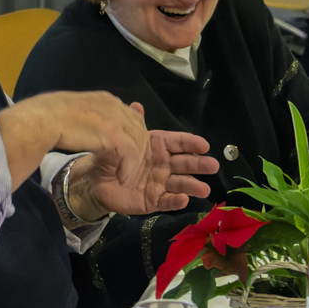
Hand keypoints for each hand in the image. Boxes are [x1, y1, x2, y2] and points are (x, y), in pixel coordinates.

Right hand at [0, 89, 157, 188]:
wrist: (40, 121)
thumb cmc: (47, 116)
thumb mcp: (74, 110)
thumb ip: (88, 115)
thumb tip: (86, 123)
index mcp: (104, 99)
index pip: (131, 115)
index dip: (133, 134)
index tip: (128, 151)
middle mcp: (113, 105)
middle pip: (139, 127)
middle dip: (140, 148)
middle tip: (132, 166)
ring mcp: (114, 119)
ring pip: (139, 141)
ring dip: (135, 161)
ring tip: (126, 175)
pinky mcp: (111, 134)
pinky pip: (131, 153)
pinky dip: (129, 167)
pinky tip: (122, 177)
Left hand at [77, 115, 217, 216]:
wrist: (96, 183)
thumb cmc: (111, 158)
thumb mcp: (118, 140)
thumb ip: (131, 126)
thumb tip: (136, 106)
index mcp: (157, 146)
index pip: (177, 142)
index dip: (191, 143)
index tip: (204, 145)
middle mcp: (163, 164)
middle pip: (184, 163)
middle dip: (199, 164)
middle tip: (213, 166)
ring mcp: (160, 183)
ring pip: (180, 184)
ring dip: (193, 186)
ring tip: (204, 189)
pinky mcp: (154, 201)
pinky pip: (167, 201)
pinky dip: (176, 201)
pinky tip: (184, 199)